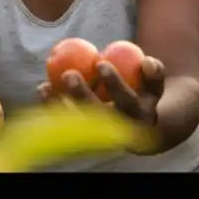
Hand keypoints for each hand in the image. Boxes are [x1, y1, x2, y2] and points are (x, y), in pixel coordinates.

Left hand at [37, 56, 165, 127]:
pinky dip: (54, 105)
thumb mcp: (155, 84)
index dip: (114, 84)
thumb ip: (154, 72)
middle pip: (99, 115)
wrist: (141, 126)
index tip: (101, 63)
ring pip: (79, 122)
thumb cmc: (145, 93)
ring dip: (62, 103)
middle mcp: (119, 129)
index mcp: (139, 115)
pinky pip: (66, 121)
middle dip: (82, 95)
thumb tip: (145, 62)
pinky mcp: (85, 136)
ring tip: (47, 85)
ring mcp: (102, 134)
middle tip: (69, 74)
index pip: (127, 100)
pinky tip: (42, 89)